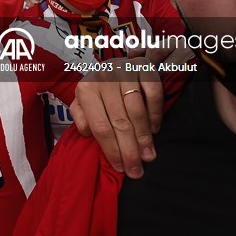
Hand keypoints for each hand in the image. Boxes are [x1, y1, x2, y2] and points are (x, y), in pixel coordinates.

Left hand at [70, 42, 193, 178]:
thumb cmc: (99, 90)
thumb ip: (81, 116)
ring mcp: (124, 71)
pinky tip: (154, 129)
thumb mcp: (83, 101)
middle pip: (119, 122)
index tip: (120, 167)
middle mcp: (104, 78)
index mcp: (85, 89)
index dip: (111, 149)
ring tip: (148, 156)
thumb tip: (87, 133)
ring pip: (137, 110)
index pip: (99, 126)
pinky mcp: (144, 68)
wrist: (116, 65)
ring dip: (144, 137)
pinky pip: (153, 94)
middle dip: (129, 150)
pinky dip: (155, 114)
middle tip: (136, 170)